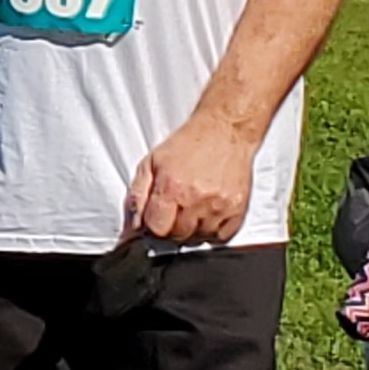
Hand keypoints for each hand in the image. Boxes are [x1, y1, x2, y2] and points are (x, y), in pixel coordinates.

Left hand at [124, 109, 257, 244]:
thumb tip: (131, 227)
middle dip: (171, 227)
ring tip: (193, 206)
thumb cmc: (189, 144)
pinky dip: (212, 231)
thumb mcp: (151, 162)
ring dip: (192, 229)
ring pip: (198, 239)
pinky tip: (208, 212)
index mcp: (172, 188)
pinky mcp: (237, 210)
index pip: (156, 230)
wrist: (225, 130)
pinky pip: (221, 237)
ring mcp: (219, 207)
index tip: (156, 217)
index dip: (153, 226)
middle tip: (175, 208)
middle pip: (177, 236)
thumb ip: (137, 196)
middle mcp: (196, 200)